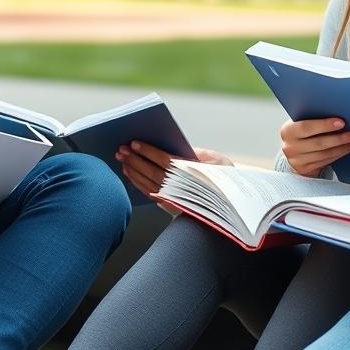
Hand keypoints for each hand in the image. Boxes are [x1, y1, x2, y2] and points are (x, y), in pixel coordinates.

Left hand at [116, 141, 231, 197]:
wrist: (227, 206)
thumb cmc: (223, 180)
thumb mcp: (218, 162)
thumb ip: (199, 154)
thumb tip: (180, 147)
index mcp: (194, 174)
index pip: (167, 161)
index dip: (150, 152)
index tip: (135, 143)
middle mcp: (182, 188)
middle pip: (153, 172)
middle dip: (135, 160)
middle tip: (121, 150)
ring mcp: (173, 198)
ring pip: (148, 183)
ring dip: (132, 170)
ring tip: (121, 158)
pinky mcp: (168, 204)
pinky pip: (148, 192)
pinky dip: (136, 182)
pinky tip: (128, 173)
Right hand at [280, 117, 349, 176]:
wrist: (295, 150)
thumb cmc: (304, 131)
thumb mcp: (302, 122)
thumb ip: (313, 118)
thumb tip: (339, 111)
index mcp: (288, 131)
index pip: (306, 127)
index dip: (324, 125)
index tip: (342, 122)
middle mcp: (289, 147)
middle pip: (318, 143)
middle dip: (339, 138)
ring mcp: (297, 161)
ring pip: (324, 154)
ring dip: (343, 148)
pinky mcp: (305, 170)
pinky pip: (326, 161)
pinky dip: (340, 154)